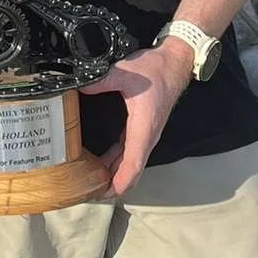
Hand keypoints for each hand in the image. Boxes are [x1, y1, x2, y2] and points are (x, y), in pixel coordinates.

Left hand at [80, 40, 193, 197]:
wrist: (175, 62)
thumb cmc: (156, 70)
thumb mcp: (126, 72)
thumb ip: (101, 80)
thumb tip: (81, 86)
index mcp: (143, 129)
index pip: (132, 166)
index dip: (118, 183)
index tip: (103, 194)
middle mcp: (146, 136)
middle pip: (130, 170)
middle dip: (112, 185)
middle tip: (88, 192)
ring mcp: (145, 133)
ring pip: (129, 162)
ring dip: (113, 174)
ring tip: (91, 181)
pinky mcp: (142, 128)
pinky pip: (129, 151)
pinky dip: (117, 161)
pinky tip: (102, 162)